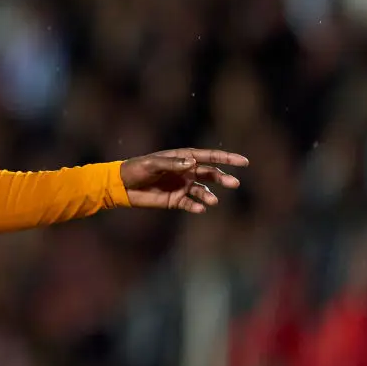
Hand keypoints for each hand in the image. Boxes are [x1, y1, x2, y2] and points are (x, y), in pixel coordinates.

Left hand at [120, 148, 247, 212]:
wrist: (122, 186)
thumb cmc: (136, 169)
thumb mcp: (152, 164)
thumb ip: (172, 164)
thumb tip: (192, 163)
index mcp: (182, 158)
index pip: (208, 157)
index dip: (226, 158)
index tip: (244, 162)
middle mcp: (185, 171)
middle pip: (210, 174)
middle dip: (223, 177)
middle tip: (234, 183)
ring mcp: (182, 186)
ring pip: (203, 190)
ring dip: (209, 196)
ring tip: (212, 201)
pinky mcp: (176, 200)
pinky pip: (191, 204)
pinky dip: (197, 207)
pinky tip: (200, 209)